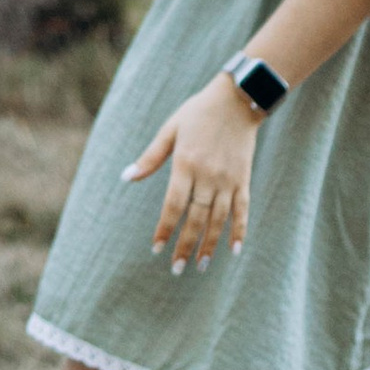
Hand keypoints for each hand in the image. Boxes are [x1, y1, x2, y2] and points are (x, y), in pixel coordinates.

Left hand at [124, 73, 261, 270]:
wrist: (238, 100)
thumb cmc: (198, 113)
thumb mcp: (170, 130)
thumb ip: (150, 157)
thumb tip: (126, 177)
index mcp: (186, 164)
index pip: (173, 205)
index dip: (165, 228)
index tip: (156, 248)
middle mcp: (208, 176)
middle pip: (196, 218)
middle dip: (186, 246)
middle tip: (177, 269)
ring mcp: (229, 179)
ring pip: (219, 219)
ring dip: (210, 245)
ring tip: (201, 266)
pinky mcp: (244, 179)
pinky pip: (243, 210)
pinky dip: (239, 230)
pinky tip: (234, 250)